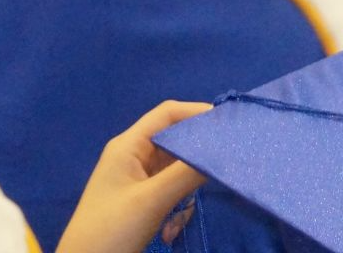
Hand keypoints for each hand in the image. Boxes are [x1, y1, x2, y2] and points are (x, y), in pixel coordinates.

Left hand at [58, 101, 211, 252]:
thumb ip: (187, 172)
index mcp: (129, 146)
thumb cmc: (112, 229)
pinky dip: (177, 210)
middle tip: (226, 166)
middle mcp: (133, 157)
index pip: (168, 114)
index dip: (198, 113)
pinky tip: (171, 230)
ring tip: (182, 215)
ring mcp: (138, 180)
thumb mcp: (152, 200)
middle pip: (176, 142)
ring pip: (177, 171)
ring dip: (187, 192)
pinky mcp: (143, 202)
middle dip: (197, 157)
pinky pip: (171, 194)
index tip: (231, 125)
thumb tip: (223, 148)